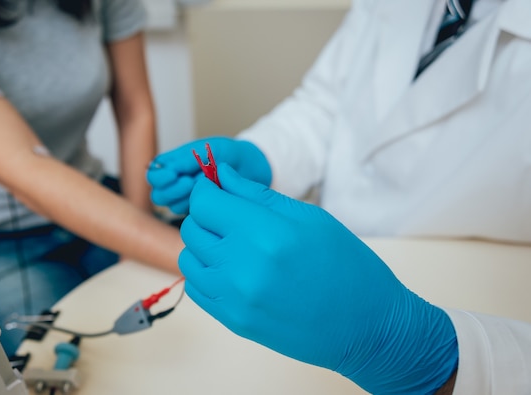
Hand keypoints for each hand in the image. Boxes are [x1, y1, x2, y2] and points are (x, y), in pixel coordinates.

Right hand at [147, 137, 270, 213]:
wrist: (252, 167)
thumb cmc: (230, 154)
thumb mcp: (210, 149)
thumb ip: (188, 159)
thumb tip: (169, 169)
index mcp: (175, 163)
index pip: (154, 174)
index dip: (159, 177)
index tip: (173, 174)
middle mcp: (177, 182)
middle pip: (158, 195)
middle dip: (172, 190)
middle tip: (190, 182)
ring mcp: (187, 198)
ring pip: (171, 206)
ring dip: (184, 198)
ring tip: (202, 187)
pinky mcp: (199, 211)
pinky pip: (189, 215)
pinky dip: (196, 207)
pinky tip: (210, 197)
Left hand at [179, 164, 457, 393]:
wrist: (365, 326)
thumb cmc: (346, 266)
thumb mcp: (309, 217)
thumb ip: (257, 194)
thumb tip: (221, 174)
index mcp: (265, 233)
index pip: (204, 202)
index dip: (207, 189)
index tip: (217, 188)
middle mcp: (242, 267)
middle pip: (193, 228)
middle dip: (206, 214)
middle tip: (231, 214)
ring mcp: (234, 298)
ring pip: (188, 258)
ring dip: (204, 244)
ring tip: (233, 243)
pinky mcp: (233, 320)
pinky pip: (196, 287)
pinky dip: (206, 272)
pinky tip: (231, 267)